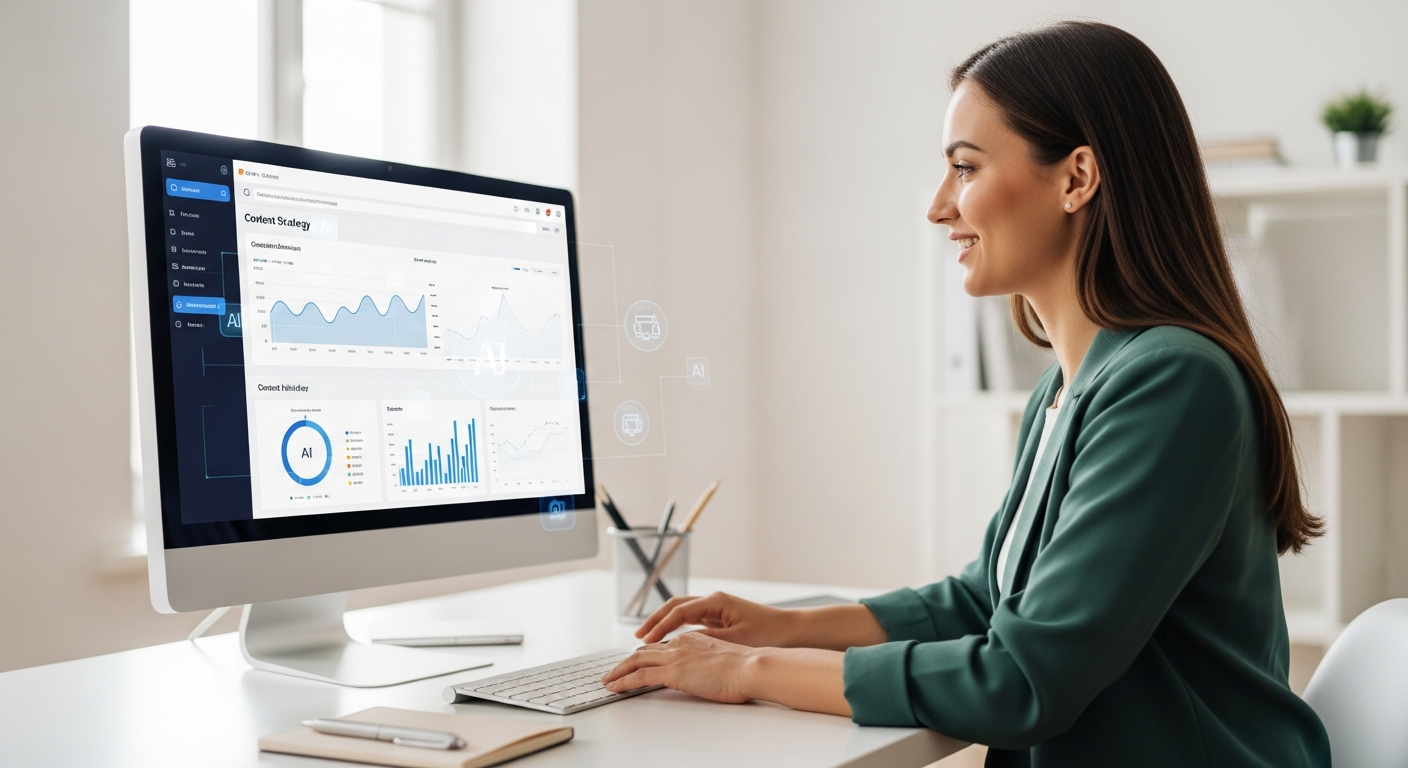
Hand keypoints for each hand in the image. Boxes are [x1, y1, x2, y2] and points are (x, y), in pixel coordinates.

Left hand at [603, 632, 757, 703]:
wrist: (751, 667)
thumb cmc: (747, 668)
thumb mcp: (724, 661)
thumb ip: (710, 663)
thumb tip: (706, 674)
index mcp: (694, 639)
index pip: (663, 645)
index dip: (648, 653)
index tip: (639, 660)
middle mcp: (681, 643)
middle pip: (645, 650)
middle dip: (627, 661)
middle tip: (615, 671)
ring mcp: (675, 656)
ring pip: (636, 660)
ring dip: (619, 671)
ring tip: (608, 680)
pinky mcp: (673, 672)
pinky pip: (639, 676)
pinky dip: (623, 681)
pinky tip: (614, 687)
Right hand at [635, 592, 796, 645]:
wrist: (795, 632)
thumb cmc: (770, 634)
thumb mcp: (735, 639)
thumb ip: (705, 639)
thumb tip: (680, 643)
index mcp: (716, 601)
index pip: (678, 611)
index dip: (658, 626)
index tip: (644, 639)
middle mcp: (714, 601)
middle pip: (675, 606)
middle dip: (655, 620)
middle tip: (638, 636)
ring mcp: (717, 609)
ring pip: (682, 612)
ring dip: (664, 623)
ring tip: (648, 638)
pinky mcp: (722, 619)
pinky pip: (692, 621)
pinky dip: (677, 629)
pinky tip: (670, 642)